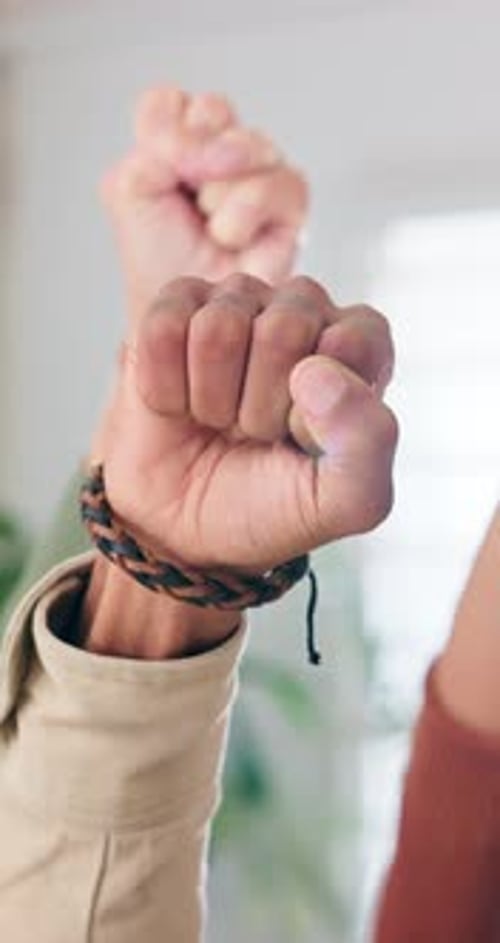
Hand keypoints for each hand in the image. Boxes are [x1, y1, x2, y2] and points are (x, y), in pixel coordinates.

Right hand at [100, 275, 397, 573]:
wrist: (186, 532)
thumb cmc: (272, 505)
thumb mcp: (343, 501)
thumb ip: (368, 440)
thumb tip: (317, 371)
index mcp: (358, 345)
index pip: (351, 341)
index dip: (318, 408)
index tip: (303, 440)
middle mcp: (302, 310)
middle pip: (283, 329)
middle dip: (260, 406)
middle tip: (255, 433)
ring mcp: (235, 303)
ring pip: (218, 327)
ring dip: (211, 399)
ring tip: (219, 421)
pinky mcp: (173, 309)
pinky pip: (163, 328)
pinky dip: (164, 388)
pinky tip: (180, 405)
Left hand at [102, 86, 307, 325]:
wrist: (186, 320)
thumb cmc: (159, 261)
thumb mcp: (131, 188)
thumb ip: (160, 142)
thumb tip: (219, 143)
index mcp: (178, 145)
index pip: (172, 103)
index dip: (165, 135)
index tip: (160, 179)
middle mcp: (222, 153)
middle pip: (214, 112)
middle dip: (193, 162)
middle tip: (188, 206)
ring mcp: (260, 175)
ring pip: (250, 145)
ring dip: (219, 193)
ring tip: (211, 230)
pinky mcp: (292, 206)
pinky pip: (281, 181)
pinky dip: (246, 211)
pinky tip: (234, 239)